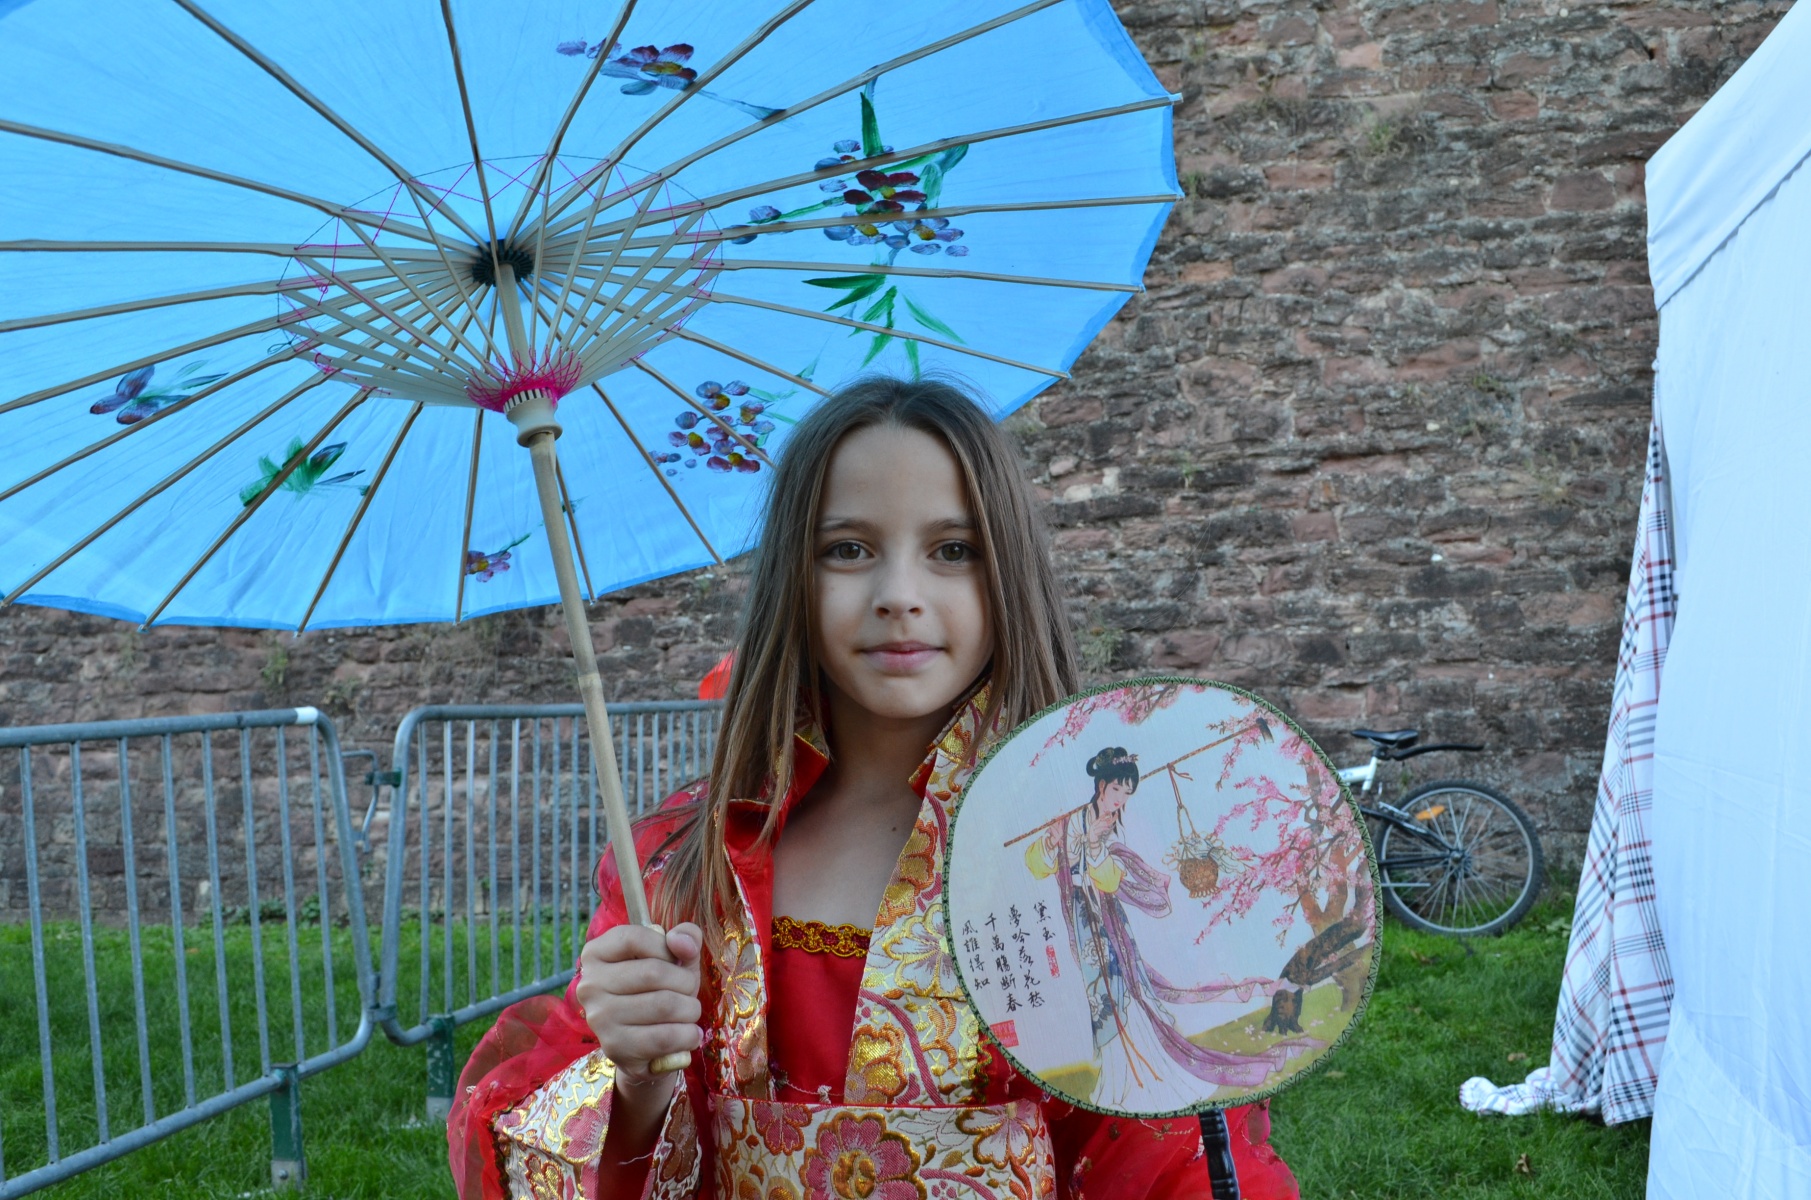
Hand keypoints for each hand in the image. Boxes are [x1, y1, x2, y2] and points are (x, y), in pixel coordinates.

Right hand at [575, 922, 702, 1090]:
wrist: (647, 1044)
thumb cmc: (660, 990)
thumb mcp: (674, 958)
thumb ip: (685, 937)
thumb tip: (682, 942)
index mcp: (596, 954)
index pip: (634, 938)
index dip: (666, 948)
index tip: (675, 961)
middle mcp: (590, 985)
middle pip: (653, 973)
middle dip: (686, 982)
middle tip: (689, 992)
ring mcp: (599, 1018)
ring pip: (664, 1004)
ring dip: (690, 1009)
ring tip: (690, 1013)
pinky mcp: (615, 1047)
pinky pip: (664, 1037)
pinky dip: (688, 1035)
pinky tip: (689, 1033)